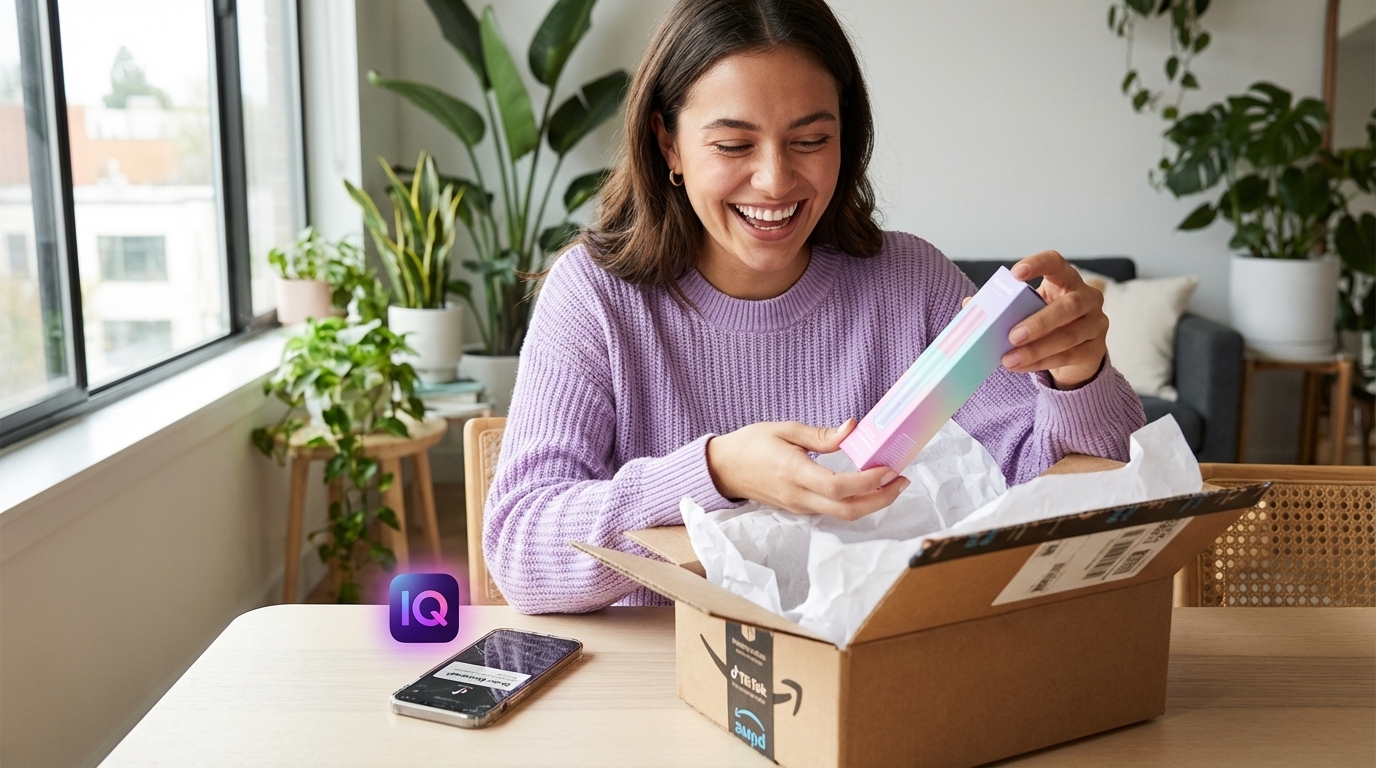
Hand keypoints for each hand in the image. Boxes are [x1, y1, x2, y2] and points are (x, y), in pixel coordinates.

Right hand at [705, 419, 909, 520]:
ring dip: (872, 503)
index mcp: (794, 473)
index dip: (869, 482)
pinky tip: (867, 487)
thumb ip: (822, 435)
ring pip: (843, 515)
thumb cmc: (751, 444)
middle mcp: (798, 496)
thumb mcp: (785, 429)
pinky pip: (834, 512)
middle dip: (881, 499)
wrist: (724, 469)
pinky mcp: (800, 509)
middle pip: (848, 510)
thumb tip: (853, 428)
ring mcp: (799, 507)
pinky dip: (856, 502)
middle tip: (902, 480)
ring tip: (891, 482)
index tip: (890, 468)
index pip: (838, 487)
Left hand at [997, 250, 1107, 388]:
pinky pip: (1067, 357)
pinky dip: (1040, 363)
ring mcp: (1096, 324)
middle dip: (1039, 322)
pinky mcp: (1095, 350)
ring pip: (1068, 336)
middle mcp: (1088, 298)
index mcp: (1067, 280)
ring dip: (1036, 350)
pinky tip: (1020, 367)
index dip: (1038, 264)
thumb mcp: (1027, 309)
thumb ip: (1003, 305)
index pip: (1056, 263)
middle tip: (1012, 335)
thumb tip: (970, 304)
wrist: (1075, 351)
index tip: (1016, 274)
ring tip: (1009, 359)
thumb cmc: (1047, 322)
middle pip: (1069, 306)